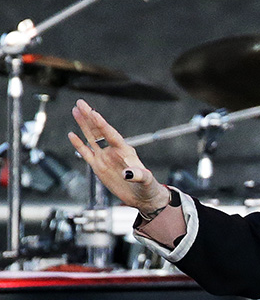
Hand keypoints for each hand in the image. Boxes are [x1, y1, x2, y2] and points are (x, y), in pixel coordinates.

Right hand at [68, 99, 169, 213]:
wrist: (142, 197)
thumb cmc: (147, 187)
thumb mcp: (146, 181)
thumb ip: (139, 175)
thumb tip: (127, 174)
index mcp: (125, 151)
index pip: (111, 134)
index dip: (102, 124)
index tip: (94, 113)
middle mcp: (114, 151)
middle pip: (99, 131)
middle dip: (90, 116)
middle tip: (80, 102)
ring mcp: (105, 158)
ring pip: (91, 138)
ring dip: (83, 125)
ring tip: (76, 110)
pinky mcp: (99, 167)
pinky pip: (86, 153)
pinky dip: (79, 144)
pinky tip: (72, 134)